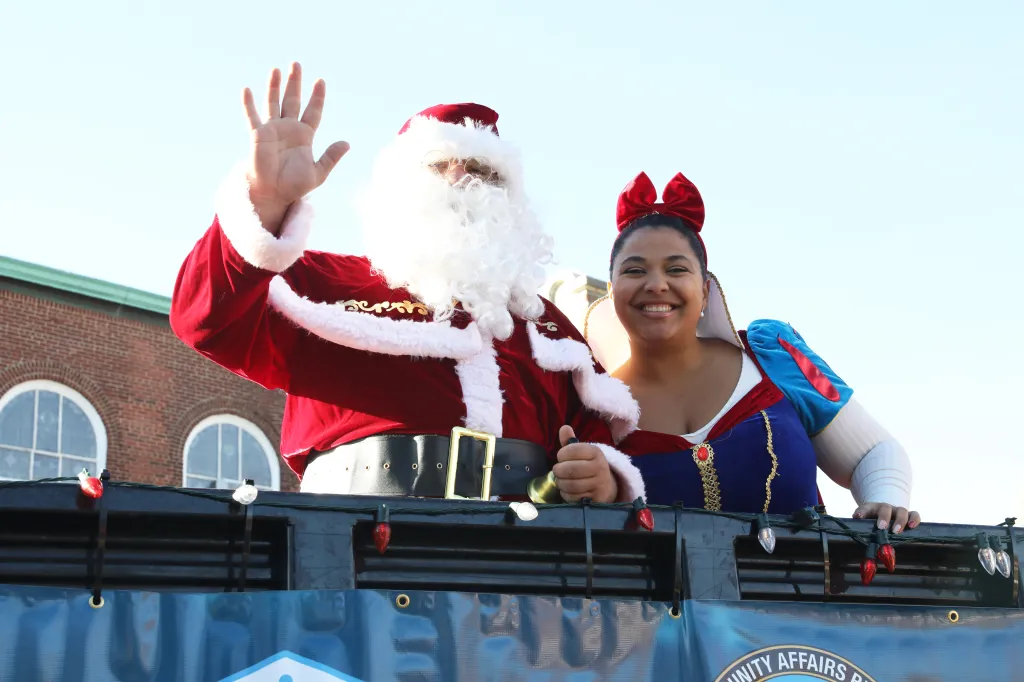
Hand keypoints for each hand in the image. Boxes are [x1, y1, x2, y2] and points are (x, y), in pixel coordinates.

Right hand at [241, 62, 350, 232]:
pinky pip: (252, 117)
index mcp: (304, 136)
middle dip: (295, 82)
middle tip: (296, 63)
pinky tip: (246, 89)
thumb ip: (331, 157)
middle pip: (292, 100)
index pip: (313, 111)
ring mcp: (272, 130)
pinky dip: (248, 104)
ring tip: (276, 69)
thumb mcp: (318, 173)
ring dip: (274, 86)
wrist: (273, 194)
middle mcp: (288, 129)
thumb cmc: (294, 186)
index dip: (317, 97)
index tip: (320, 81)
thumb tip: (347, 143)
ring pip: (273, 102)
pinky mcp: (258, 135)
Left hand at [552, 426, 617, 503]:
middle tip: (557, 471)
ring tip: (561, 480)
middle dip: (558, 471)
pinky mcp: (596, 498)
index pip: (572, 450)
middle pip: (571, 469)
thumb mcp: (581, 452)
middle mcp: (600, 467)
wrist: (607, 485)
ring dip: (561, 483)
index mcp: (595, 452)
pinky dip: (566, 494)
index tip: (561, 457)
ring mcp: (599, 483)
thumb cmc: (588, 466)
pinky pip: (574, 497)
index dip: (561, 454)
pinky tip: (567, 490)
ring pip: (571, 485)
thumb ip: (570, 441)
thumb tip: (564, 428)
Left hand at [853, 502, 921, 533]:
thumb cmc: (873, 520)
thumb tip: (856, 518)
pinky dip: (915, 519)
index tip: (859, 517)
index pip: (865, 508)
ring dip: (900, 520)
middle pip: (885, 508)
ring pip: (901, 511)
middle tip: (882, 528)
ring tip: (897, 531)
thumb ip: (860, 521)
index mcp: (871, 508)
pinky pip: (914, 514)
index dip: (862, 512)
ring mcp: (898, 511)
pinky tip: (913, 527)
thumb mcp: (864, 520)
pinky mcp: (908, 516)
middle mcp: (885, 508)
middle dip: (884, 518)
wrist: (884, 515)